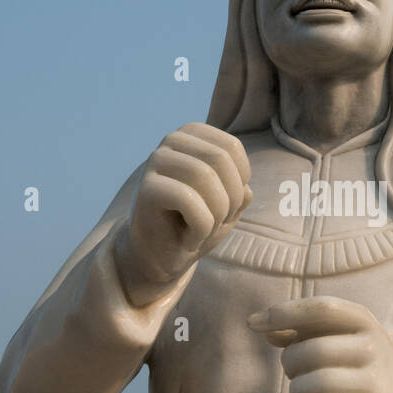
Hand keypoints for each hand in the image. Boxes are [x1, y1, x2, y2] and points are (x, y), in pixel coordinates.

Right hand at [114, 123, 251, 305]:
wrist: (160, 257)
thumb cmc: (195, 226)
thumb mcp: (228, 206)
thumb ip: (241, 190)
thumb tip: (245, 191)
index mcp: (192, 135)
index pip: (232, 147)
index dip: (239, 183)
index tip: (226, 207)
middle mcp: (172, 140)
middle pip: (220, 159)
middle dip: (230, 200)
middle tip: (216, 223)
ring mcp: (155, 161)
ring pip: (205, 176)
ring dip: (216, 215)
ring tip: (203, 232)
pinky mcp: (146, 188)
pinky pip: (188, 200)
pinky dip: (200, 229)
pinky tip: (189, 241)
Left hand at [247, 296, 392, 392]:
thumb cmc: (357, 357)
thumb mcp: (337, 333)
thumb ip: (299, 327)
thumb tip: (260, 325)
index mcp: (362, 319)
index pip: (320, 309)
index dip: (283, 313)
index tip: (253, 324)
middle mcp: (371, 346)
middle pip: (308, 352)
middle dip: (290, 365)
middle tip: (296, 374)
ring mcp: (374, 381)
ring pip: (311, 386)